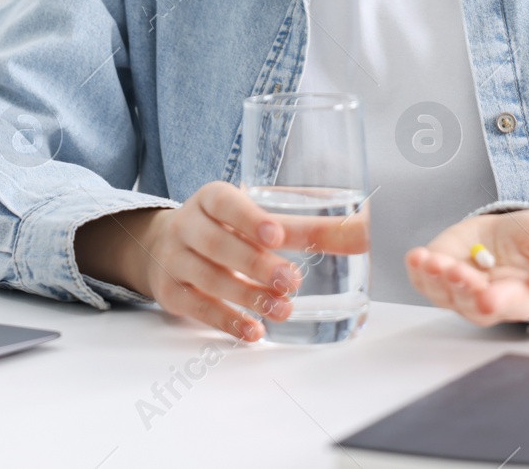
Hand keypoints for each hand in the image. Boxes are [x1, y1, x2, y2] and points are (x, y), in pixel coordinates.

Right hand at [74, 181, 366, 341]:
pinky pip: (199, 309)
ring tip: (283, 308)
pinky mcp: (173, 294)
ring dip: (248, 296)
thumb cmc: (227, 228)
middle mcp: (187, 225)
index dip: (249, 218)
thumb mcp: (257, 219)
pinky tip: (254, 330)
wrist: (163, 246)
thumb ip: (307, 227)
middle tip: (292, 280)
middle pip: (218, 244)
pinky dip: (227, 321)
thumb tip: (365, 231)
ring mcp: (175, 261)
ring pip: (209, 279)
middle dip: (256, 264)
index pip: (226, 203)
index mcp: (211, 198)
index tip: (276, 235)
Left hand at [405, 209, 528, 326]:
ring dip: (436, 280)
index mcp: (524, 297)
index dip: (498, 301)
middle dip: (463, 290)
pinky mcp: (442, 273)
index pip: (510, 305)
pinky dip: (418, 272)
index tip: (488, 296)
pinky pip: (425, 281)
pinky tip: (416, 257)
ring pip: (446, 294)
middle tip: (457, 272)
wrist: (513, 232)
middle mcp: (490, 300)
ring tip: (431, 261)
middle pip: (473, 305)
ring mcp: (462, 290)